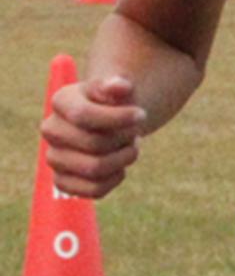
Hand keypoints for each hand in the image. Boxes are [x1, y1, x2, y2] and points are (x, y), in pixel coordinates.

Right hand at [40, 76, 145, 197]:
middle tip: (134, 134)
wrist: (108, 125)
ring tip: (130, 148)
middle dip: (124, 139)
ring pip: (96, 169)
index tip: (141, 115)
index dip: (119, 118)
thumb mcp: (118, 90)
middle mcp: (51, 130)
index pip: (84, 115)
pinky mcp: (64, 182)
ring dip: (123, 159)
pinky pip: (94, 190)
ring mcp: (55, 158)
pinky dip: (115, 179)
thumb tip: (120, 86)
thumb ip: (118, 86)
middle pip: (95, 144)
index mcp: (61, 102)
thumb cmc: (114, 105)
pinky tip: (120, 166)